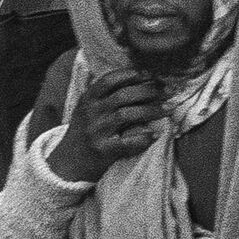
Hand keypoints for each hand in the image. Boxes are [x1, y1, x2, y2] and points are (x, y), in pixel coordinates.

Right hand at [48, 66, 164, 182]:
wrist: (68, 163)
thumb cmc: (84, 132)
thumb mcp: (87, 109)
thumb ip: (106, 95)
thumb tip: (141, 79)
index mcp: (88, 99)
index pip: (110, 79)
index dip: (132, 74)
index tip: (151, 75)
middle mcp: (91, 112)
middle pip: (123, 95)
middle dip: (150, 91)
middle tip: (169, 91)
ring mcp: (96, 131)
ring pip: (127, 115)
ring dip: (151, 111)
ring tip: (169, 109)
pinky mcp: (102, 150)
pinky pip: (126, 142)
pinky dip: (142, 138)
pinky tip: (155, 135)